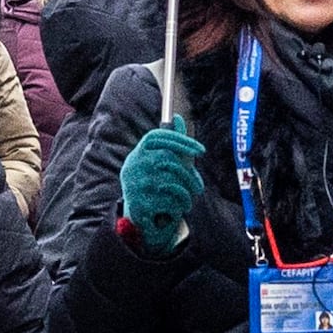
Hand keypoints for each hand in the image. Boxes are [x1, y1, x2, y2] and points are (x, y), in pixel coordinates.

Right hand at [116, 122, 204, 247]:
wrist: (137, 215)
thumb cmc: (155, 183)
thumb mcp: (162, 163)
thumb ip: (172, 143)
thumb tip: (177, 117)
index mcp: (138, 153)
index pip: (156, 136)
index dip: (180, 140)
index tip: (200, 150)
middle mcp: (132, 165)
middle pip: (168, 159)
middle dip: (189, 174)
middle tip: (198, 186)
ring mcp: (134, 184)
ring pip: (171, 181)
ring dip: (186, 192)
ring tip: (188, 199)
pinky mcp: (139, 203)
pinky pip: (169, 199)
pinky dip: (180, 204)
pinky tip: (179, 207)